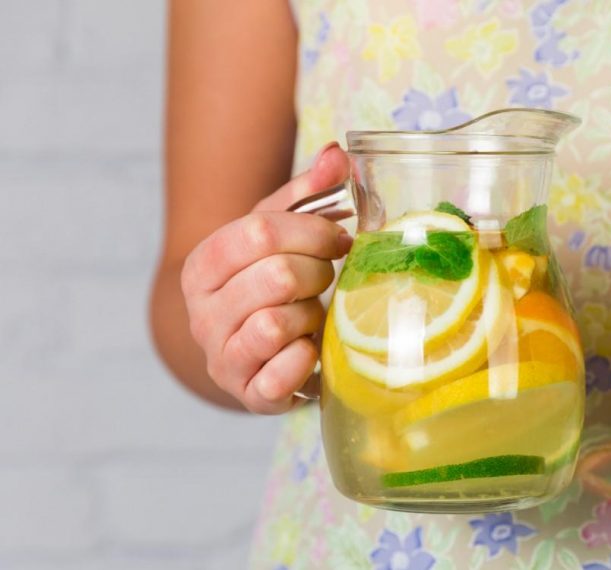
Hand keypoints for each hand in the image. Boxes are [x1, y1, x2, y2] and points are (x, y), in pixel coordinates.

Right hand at [181, 142, 351, 413]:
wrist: (251, 353)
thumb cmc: (271, 285)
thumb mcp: (282, 234)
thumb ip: (310, 193)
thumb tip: (340, 155)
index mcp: (204, 265)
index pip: (259, 232)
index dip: (313, 232)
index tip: (341, 239)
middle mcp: (202, 313)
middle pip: (276, 276)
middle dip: (318, 273)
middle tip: (328, 278)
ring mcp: (221, 357)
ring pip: (275, 325)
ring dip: (310, 315)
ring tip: (313, 314)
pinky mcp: (248, 395)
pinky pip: (283, 373)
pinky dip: (306, 358)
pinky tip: (310, 348)